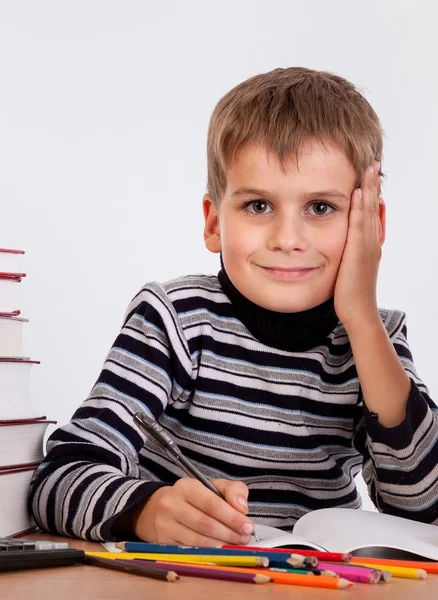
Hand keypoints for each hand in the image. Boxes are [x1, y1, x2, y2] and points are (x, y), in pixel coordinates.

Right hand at [132, 478, 254, 545]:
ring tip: (235, 544)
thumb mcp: (216, 486)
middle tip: (244, 538)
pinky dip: (209, 553)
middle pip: (206, 524)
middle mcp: (171, 504)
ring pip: (198, 541)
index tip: (248, 526)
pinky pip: (190, 551)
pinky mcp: (163, 541)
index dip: (232, 517)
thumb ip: (234, 491)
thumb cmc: (198, 497)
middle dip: (229, 533)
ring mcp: (164, 524)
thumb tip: (242, 508)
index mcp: (185, 486)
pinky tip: (220, 551)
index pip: (212, 504)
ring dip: (221, 546)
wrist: (169, 507)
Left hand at [334, 161, 385, 330]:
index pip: (371, 214)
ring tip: (369, 169)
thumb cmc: (351, 294)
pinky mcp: (359, 252)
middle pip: (373, 208)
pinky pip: (360, 225)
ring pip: (369, 212)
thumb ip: (348, 255)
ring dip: (369, 189)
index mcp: (369, 246)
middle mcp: (372, 243)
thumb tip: (342, 247)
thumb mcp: (350, 269)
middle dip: (373, 185)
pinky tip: (358, 192)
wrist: (358, 311)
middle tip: (373, 164)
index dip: (370, 195)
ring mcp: (368, 246)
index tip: (368, 177)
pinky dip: (360, 207)